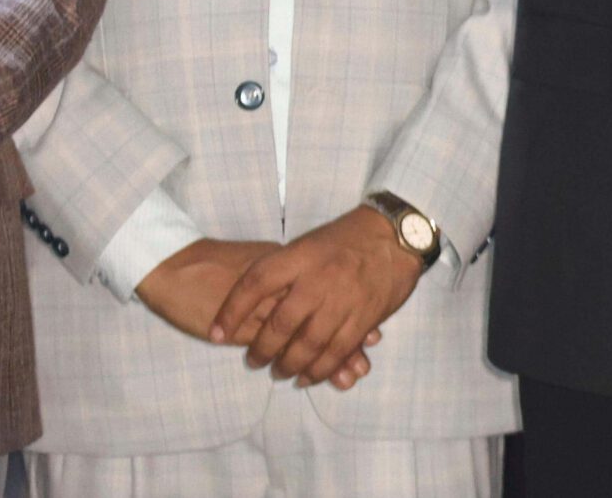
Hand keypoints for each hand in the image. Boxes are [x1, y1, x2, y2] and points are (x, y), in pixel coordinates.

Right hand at [137, 238, 374, 388]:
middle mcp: (283, 283)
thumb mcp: (261, 262)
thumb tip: (316, 294)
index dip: (351, 316)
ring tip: (347, 377)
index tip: (373, 336)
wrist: (176, 263)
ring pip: (303, 335)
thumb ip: (288, 277)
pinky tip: (308, 377)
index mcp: (289, 265)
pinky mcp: (242, 326)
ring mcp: (263, 306)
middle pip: (324, 315)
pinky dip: (294, 362)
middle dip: (345, 342)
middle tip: (360, 367)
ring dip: (325, 359)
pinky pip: (277, 348)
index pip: (329, 293)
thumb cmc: (219, 262)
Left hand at [210, 205, 423, 387]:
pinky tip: (308, 376)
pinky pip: (338, 352)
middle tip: (253, 361)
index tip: (215, 333)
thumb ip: (284, 270)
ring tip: (279, 372)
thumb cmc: (345, 239)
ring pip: (308, 344)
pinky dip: (321, 370)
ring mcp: (343, 299)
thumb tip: (252, 305)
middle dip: (262, 349)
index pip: (256, 282)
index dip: (231, 311)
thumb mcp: (308, 243)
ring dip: (290, 364)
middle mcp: (319, 278)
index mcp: (300, 255)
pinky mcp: (365, 317)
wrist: (395, 235)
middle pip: (281, 323)